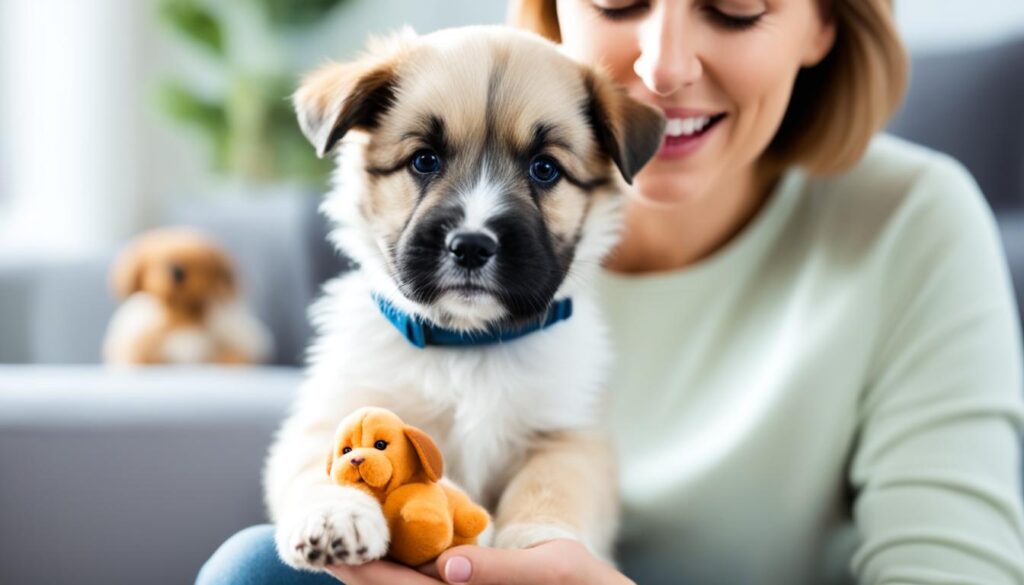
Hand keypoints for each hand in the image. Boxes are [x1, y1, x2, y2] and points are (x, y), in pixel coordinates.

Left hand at [327, 539, 633, 584]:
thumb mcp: (551, 571)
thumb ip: (497, 571)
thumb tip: (448, 566)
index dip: (366, 571)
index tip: (336, 545)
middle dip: (360, 571)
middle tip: (327, 541)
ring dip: (379, 572)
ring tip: (352, 542)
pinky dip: (405, 571)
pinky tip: (397, 551)